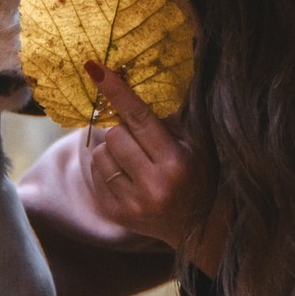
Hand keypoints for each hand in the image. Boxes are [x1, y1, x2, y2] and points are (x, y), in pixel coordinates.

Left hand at [82, 62, 209, 247]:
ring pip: (99, 154)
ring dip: (113, 150)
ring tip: (135, 160)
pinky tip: (128, 176)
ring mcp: (132, 204)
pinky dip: (107, 168)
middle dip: (124, 130)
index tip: (95, 68)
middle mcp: (153, 186)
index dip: (117, 91)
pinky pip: (95, 174)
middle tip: (140, 139)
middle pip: (115, 135)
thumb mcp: (197, 144)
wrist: (197, 227)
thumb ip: (172, 116)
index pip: (140, 118)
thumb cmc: (199, 174)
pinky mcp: (115, 214)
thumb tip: (140, 81)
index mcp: (177, 164)